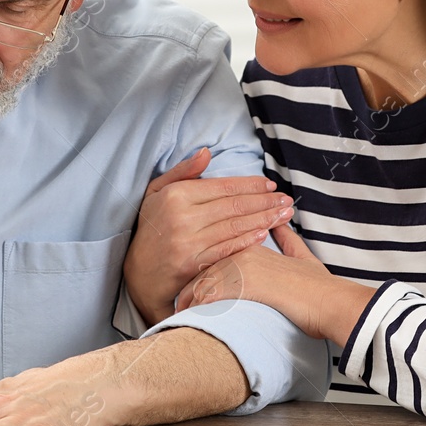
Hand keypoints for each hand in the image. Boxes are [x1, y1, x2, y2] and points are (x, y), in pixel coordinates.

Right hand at [124, 148, 292, 326]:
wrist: (139, 272)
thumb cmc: (151, 227)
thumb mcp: (157, 192)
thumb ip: (183, 172)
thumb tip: (207, 153)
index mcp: (176, 195)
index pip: (223, 187)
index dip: (251, 185)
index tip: (270, 185)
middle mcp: (183, 217)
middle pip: (234, 206)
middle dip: (265, 201)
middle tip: (286, 199)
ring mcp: (188, 242)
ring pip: (235, 227)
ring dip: (264, 220)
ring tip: (284, 215)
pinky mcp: (193, 264)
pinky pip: (227, 250)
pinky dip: (247, 241)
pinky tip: (264, 234)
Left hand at [176, 225, 373, 345]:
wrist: (331, 302)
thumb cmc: (318, 286)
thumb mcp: (301, 256)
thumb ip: (287, 239)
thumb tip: (281, 225)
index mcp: (251, 243)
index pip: (213, 253)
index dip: (198, 273)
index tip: (188, 289)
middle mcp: (241, 250)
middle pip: (200, 268)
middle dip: (186, 288)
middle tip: (175, 306)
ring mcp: (241, 266)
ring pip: (200, 283)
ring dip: (186, 302)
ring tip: (177, 318)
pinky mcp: (242, 284)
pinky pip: (208, 297)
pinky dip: (195, 310)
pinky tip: (188, 321)